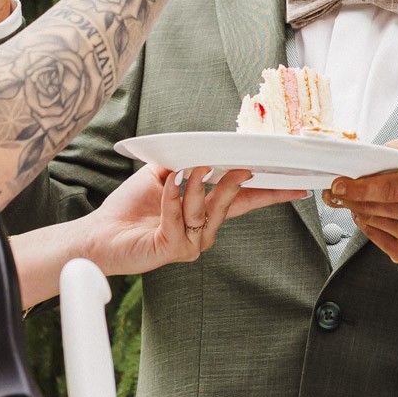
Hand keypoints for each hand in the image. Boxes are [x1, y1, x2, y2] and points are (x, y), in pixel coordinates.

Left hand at [78, 164, 301, 276]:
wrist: (101, 234)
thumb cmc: (129, 207)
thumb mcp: (161, 175)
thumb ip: (183, 162)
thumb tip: (204, 148)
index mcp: (205, 213)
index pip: (245, 201)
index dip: (271, 193)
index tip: (297, 185)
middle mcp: (204, 231)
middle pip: (231, 202)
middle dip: (233, 181)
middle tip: (235, 164)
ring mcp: (191, 243)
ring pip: (206, 208)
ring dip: (195, 186)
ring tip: (185, 170)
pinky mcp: (174, 249)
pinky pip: (180, 218)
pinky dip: (171, 197)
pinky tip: (165, 186)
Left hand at [326, 138, 397, 274]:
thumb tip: (377, 152)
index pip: (393, 187)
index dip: (362, 186)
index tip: (341, 182)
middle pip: (378, 206)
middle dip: (352, 196)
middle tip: (338, 187)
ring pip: (373, 220)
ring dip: (358, 208)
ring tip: (356, 198)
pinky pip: (375, 237)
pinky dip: (366, 223)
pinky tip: (370, 213)